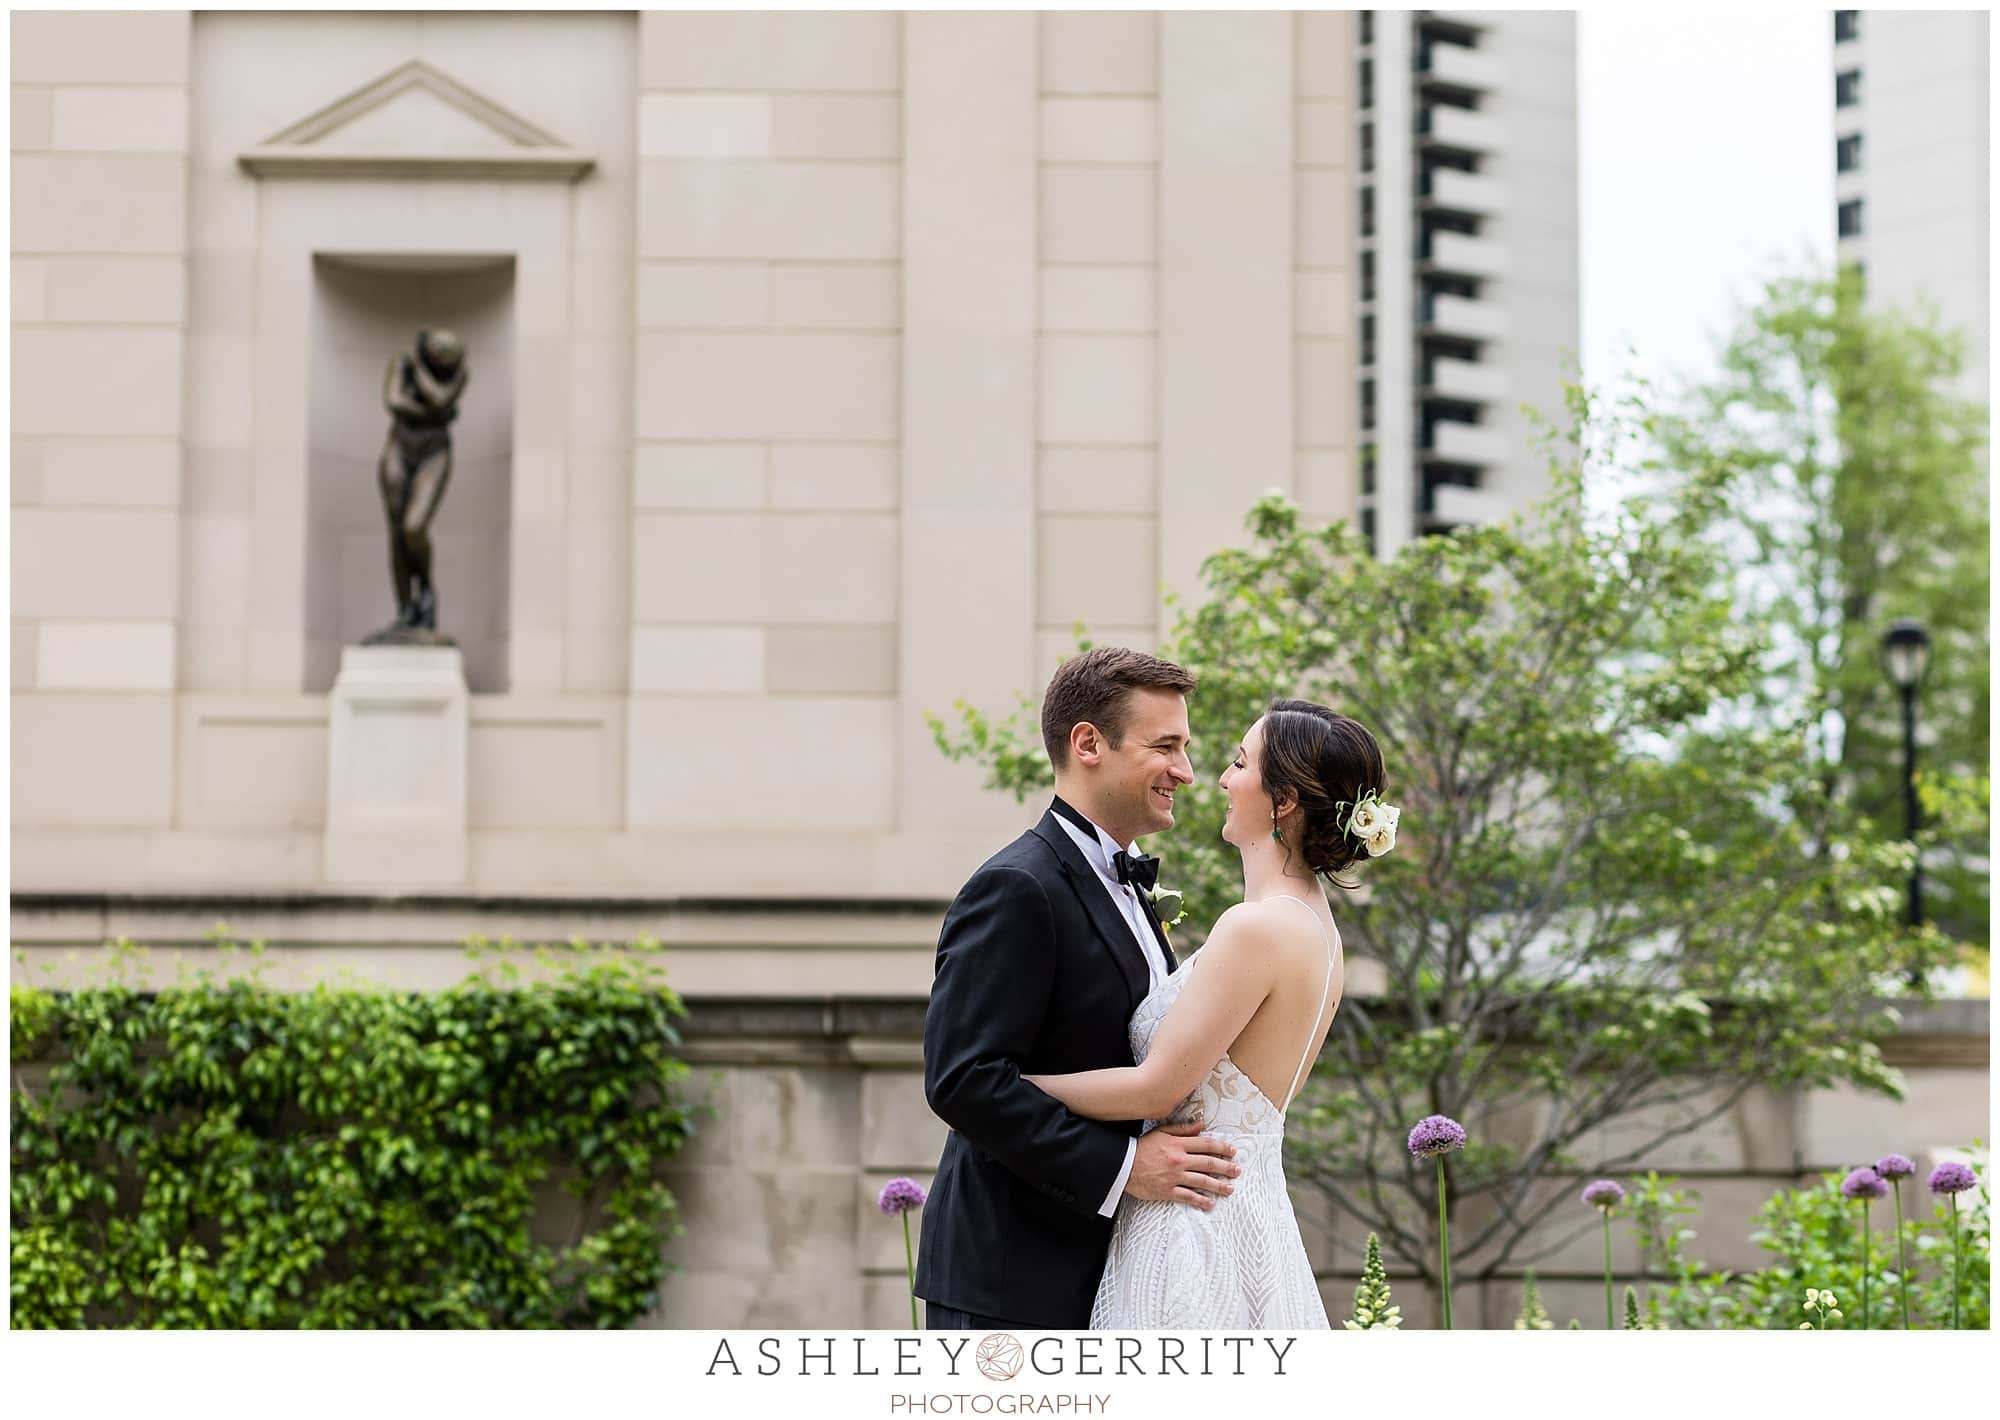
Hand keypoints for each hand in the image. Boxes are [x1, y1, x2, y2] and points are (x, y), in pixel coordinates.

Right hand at [1124, 1122, 1238, 1209]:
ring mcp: (1174, 1177)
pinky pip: (1188, 1197)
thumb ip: (1183, 1129)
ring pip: (1202, 1181)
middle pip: (1208, 1164)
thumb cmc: (1142, 1147)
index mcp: (1178, 1145)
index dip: (1222, 1148)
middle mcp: (1179, 1160)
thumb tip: (1201, 1125)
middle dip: (1226, 1167)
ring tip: (1230, 1188)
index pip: (1206, 1145)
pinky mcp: (1167, 1191)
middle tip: (1237, 1171)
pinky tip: (1210, 1204)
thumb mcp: (1162, 1132)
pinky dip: (1200, 1201)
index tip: (1233, 1151)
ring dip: (1218, 1185)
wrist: (1123, 1165)